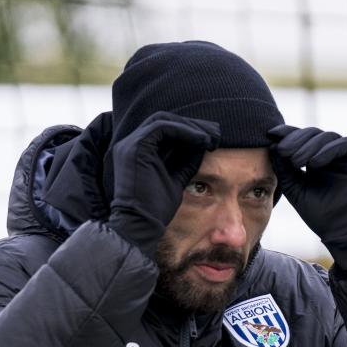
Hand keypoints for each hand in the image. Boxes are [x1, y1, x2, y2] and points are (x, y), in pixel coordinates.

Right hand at [108, 111, 219, 256]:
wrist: (141, 225)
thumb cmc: (157, 209)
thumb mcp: (176, 179)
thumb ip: (185, 161)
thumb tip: (203, 145)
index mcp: (138, 151)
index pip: (165, 130)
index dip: (189, 131)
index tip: (212, 138)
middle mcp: (130, 144)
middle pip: (165, 121)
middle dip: (192, 125)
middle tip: (216, 133)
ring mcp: (130, 144)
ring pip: (164, 121)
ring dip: (191, 127)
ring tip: (212, 137)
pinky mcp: (136, 147)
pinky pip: (163, 128)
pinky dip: (184, 131)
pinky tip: (202, 140)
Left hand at [268, 124, 346, 270]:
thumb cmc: (323, 216)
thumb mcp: (297, 190)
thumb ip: (285, 170)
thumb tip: (272, 146)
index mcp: (317, 159)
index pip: (301, 139)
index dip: (287, 134)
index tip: (270, 135)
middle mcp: (333, 154)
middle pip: (313, 134)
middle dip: (296, 140)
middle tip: (283, 150)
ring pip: (327, 137)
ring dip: (309, 146)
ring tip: (296, 161)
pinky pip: (345, 145)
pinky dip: (328, 151)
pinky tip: (314, 164)